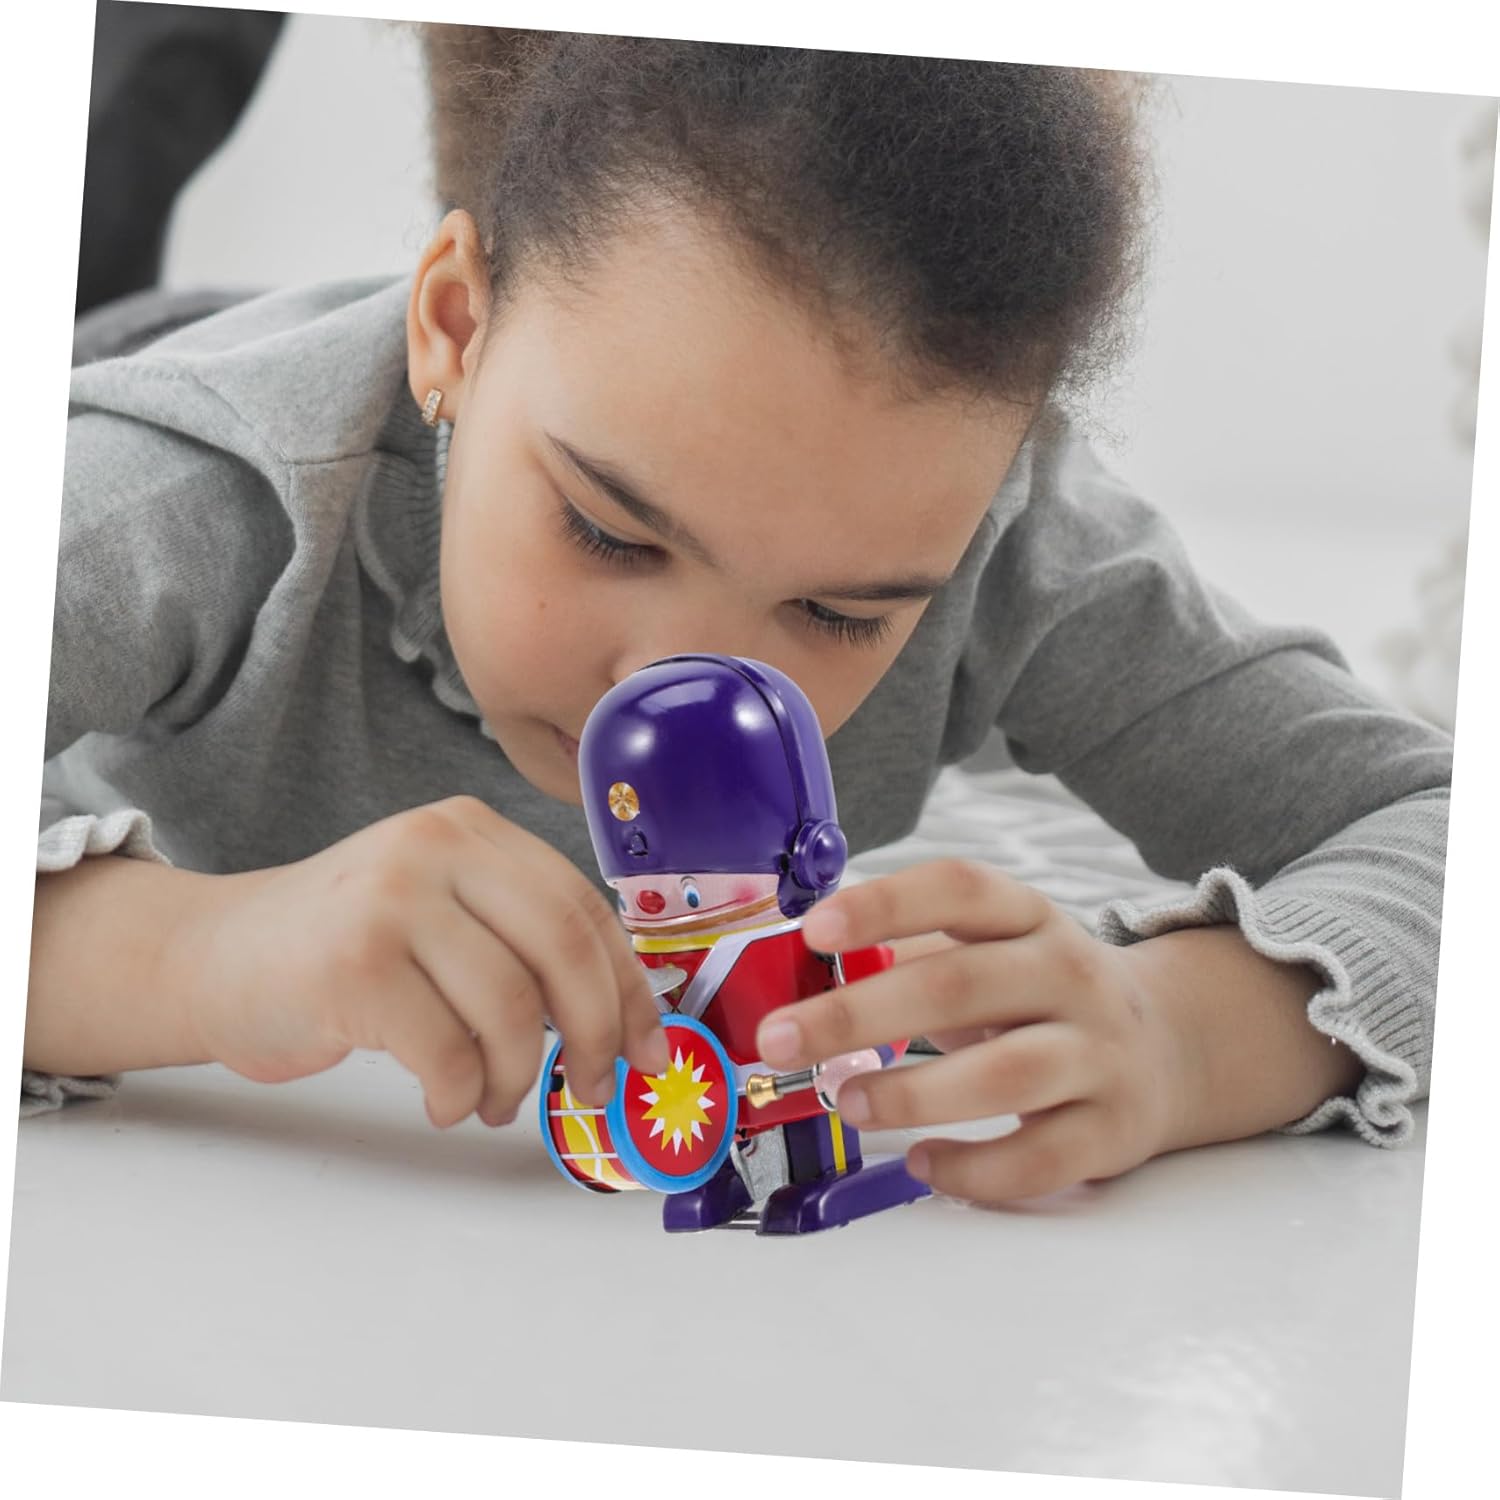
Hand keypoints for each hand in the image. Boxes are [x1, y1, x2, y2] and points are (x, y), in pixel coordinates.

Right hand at [175, 796, 667, 1126]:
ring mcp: (391, 899)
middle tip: (595, 1086)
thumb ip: (520, 938)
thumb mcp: (441, 910)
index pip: (582, 906)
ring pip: (511, 1007)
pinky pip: (448, 1052)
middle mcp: (436, 847)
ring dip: (518, 1076)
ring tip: (498, 1100)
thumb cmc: (344, 949)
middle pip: (563, 947)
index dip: (628, 985)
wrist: (215, 957)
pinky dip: (462, 1094)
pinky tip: (446, 1100)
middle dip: (596, 1032)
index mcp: (472, 830)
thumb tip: (624, 1017)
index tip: (650, 1044)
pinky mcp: (353, 965)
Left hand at [755, 860, 1186, 1203]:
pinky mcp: (1113, 1130)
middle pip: (960, 986)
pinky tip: (922, 1164)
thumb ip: (907, 955)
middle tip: (780, 1039)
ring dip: (912, 1093)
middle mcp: (1069, 975)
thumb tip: (798, 976)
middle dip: (858, 1014)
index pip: (959, 890)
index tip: (814, 930)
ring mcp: (1098, 1053)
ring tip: (847, 1101)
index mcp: (1028, 917)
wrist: (1170, 1044)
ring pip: (1004, 1076)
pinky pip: (1039, 1159)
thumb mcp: (991, 950)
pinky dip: (974, 1169)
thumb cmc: (1040, 993)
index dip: (885, 905)